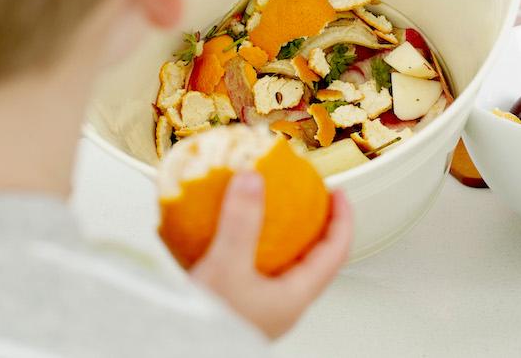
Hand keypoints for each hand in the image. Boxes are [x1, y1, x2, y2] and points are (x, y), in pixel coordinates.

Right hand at [190, 171, 352, 339]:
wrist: (179, 352)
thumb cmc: (211, 326)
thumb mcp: (227, 267)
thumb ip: (241, 222)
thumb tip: (253, 179)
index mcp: (295, 296)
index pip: (336, 252)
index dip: (342, 219)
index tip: (337, 193)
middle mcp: (283, 304)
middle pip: (315, 258)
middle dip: (314, 225)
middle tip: (307, 198)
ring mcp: (263, 307)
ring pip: (286, 265)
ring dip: (283, 236)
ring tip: (270, 211)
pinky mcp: (241, 306)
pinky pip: (257, 269)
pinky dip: (253, 247)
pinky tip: (231, 235)